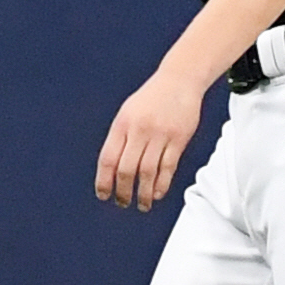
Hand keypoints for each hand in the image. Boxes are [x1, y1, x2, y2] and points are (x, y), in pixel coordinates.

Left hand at [95, 67, 203, 210]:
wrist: (180, 79)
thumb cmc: (152, 98)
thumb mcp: (129, 112)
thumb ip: (121, 138)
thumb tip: (112, 171)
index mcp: (123, 124)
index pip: (108, 159)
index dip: (104, 181)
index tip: (104, 195)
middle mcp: (140, 130)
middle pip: (127, 169)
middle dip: (123, 191)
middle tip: (123, 202)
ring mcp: (160, 134)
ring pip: (148, 171)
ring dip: (143, 193)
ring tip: (142, 204)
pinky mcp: (179, 138)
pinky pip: (168, 166)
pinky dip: (162, 183)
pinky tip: (158, 193)